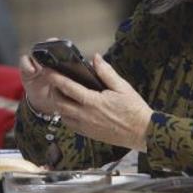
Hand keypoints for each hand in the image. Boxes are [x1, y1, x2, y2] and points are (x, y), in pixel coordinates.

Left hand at [20, 53, 151, 150]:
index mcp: (93, 102)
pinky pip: (70, 125)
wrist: (143, 132)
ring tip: (63, 95)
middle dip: (54, 91)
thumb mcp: (122, 87)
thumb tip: (95, 58)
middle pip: (59, 103)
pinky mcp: (88, 134)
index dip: (55, 78)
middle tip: (56, 83)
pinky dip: (66, 116)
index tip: (49, 71)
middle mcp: (86, 115)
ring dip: (59, 104)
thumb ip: (106, 72)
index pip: (67, 87)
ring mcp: (86, 127)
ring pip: (62, 115)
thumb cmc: (134, 110)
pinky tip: (72, 109)